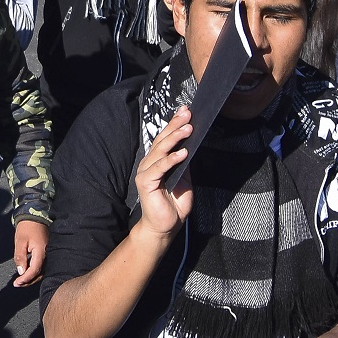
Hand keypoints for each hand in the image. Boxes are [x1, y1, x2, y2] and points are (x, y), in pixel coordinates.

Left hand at [12, 220, 48, 286]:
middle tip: (17, 284)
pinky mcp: (48, 253)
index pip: (35, 270)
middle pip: (40, 273)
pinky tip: (26, 272)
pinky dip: (34, 271)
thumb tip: (21, 272)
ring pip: (42, 271)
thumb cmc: (26, 228)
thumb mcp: (20, 242)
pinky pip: (42, 266)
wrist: (35, 217)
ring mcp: (49, 254)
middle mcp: (48, 255)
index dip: (26, 278)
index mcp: (42, 251)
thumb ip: (20, 257)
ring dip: (31, 277)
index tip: (17, 283)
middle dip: (28, 281)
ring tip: (21, 281)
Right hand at [132, 106, 193, 239]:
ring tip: (188, 128)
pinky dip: (171, 159)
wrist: (165, 226)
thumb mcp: (184, 178)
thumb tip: (191, 145)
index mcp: (158, 161)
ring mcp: (146, 172)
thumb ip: (184, 163)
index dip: (174, 124)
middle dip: (175, 125)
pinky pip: (159, 168)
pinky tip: (182, 153)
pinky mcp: (145, 182)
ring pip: (160, 150)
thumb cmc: (174, 204)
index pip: (165, 138)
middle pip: (162, 140)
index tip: (185, 110)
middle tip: (188, 114)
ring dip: (175, 138)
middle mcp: (149, 163)